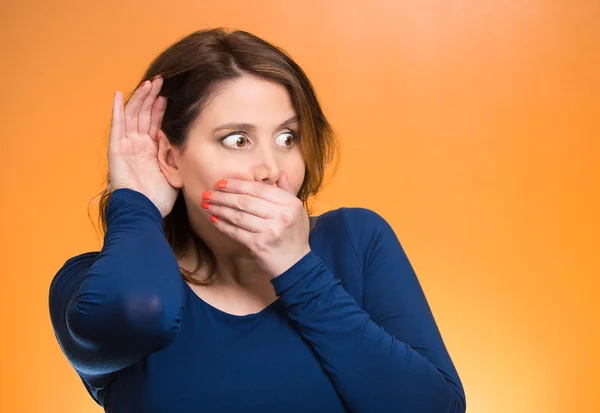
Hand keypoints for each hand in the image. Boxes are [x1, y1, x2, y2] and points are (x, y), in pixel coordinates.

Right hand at [108, 76, 179, 217]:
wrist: (144, 211)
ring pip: (133, 116)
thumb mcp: (176, 173)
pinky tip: (119, 95)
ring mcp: (127, 146)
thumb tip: (191, 143)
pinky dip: (117, 110)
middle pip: (145, 115)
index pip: (156, 123)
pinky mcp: (117, 150)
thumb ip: (180, 157)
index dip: (162, 108)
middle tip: (161, 81)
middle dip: (152, 98)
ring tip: (149, 83)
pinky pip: (117, 126)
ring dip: (140, 99)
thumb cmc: (159, 198)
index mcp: (151, 150)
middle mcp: (138, 145)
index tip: (170, 93)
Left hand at [201, 171, 311, 277]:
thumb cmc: (295, 235)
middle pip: (246, 201)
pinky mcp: (259, 245)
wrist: (296, 264)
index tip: (221, 183)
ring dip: (220, 209)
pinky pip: (236, 232)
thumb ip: (288, 191)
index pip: (259, 189)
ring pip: (239, 216)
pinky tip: (214, 220)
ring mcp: (270, 231)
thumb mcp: (297, 211)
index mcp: (290, 204)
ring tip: (207, 205)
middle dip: (223, 196)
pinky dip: (223, 225)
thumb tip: (280, 173)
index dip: (238, 185)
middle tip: (208, 193)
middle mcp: (281, 216)